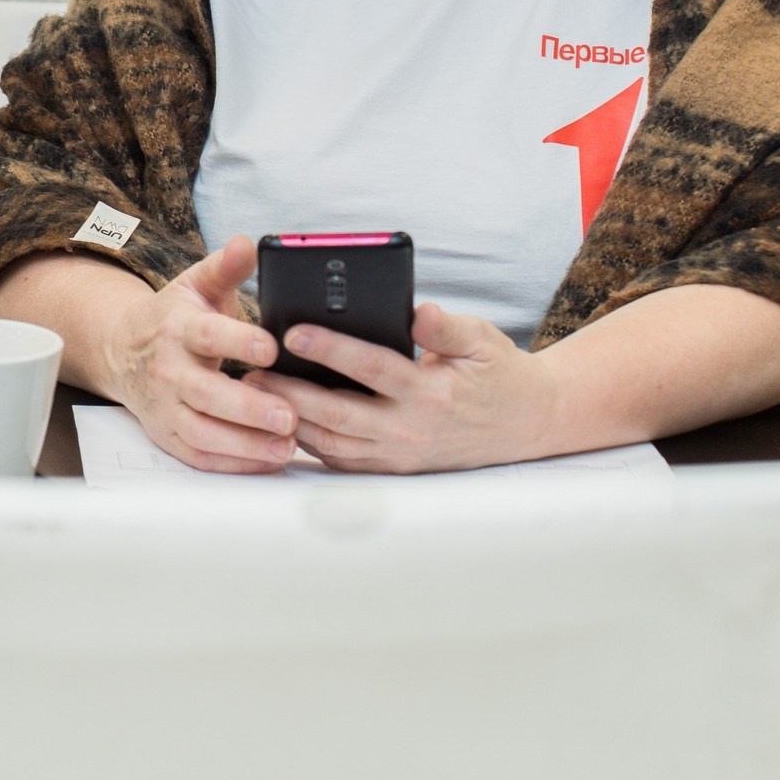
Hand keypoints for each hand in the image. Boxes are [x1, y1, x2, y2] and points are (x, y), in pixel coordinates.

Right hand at [100, 236, 297, 473]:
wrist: (122, 351)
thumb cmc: (174, 319)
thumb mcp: (196, 285)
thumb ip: (226, 267)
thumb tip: (248, 243)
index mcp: (179, 329)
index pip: (207, 334)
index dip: (239, 341)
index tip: (273, 348)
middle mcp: (168, 370)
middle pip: (205, 393)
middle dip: (248, 408)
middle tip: (290, 415)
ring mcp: (165, 406)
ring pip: (202, 432)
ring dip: (245, 443)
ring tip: (287, 444)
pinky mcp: (167, 435)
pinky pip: (199, 456)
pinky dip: (233, 463)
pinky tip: (268, 458)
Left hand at [245, 302, 557, 472]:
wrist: (526, 424)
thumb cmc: (497, 373)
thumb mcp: (481, 339)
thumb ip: (446, 327)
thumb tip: (418, 311)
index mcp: (432, 393)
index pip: (371, 368)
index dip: (330, 349)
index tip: (292, 332)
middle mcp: (412, 430)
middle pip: (339, 414)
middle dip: (291, 394)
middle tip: (253, 373)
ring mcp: (400, 455)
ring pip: (334, 443)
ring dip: (292, 420)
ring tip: (256, 394)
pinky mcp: (394, 468)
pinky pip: (342, 460)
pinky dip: (309, 442)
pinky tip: (283, 420)